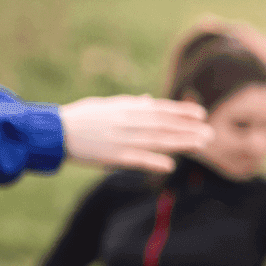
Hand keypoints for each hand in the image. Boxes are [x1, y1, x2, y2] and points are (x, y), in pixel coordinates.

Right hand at [59, 96, 211, 171]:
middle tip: (211, 134)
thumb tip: (147, 100)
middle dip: (188, 129)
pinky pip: (137, 159)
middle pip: (164, 125)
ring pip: (156, 140)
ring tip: (201, 145)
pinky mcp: (112, 155)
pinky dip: (153, 161)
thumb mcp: (106, 105)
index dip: (182, 112)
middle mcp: (127, 121)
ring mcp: (121, 138)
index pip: (160, 109)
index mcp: (126, 108)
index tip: (202, 114)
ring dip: (180, 143)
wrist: (55, 131)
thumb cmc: (81, 118)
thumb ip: (130, 104)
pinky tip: (170, 165)